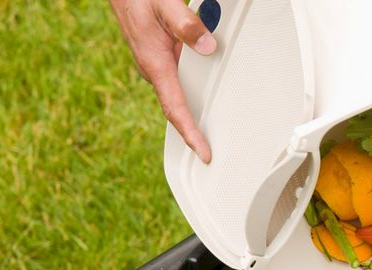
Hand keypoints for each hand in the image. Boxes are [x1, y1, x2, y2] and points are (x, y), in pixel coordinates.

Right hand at [109, 0, 215, 162]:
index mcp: (154, 64)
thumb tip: (208, 47)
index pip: (174, 108)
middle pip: (181, 105)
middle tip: (215, 148)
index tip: (203, 153)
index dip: (190, 133)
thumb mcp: (164, 5)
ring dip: (199, 103)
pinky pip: (181, 77)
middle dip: (197, 127)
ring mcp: (157, 65)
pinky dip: (196, 84)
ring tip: (217, 125)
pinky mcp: (161, 58)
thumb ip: (185, 25)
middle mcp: (155, 69)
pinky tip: (209, 86)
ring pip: (183, 89)